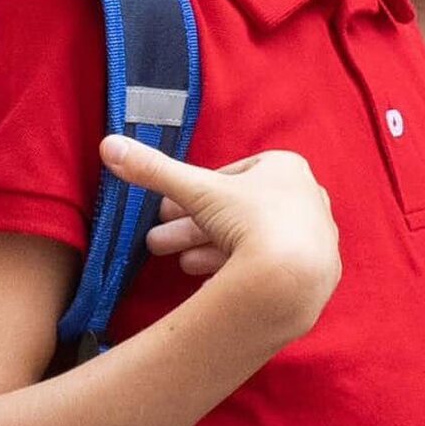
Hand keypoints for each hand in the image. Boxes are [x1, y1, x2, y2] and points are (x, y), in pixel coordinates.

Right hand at [100, 137, 340, 337]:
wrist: (291, 276)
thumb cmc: (251, 221)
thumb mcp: (197, 191)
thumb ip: (155, 170)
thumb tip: (109, 145)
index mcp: (286, 168)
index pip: (232, 176)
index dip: (194, 193)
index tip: (168, 209)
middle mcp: (306, 197)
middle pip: (238, 211)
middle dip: (194, 226)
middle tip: (159, 242)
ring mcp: (314, 236)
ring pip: (253, 239)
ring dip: (211, 248)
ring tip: (179, 263)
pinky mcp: (315, 270)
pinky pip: (271, 265)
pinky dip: (240, 268)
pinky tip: (215, 280)